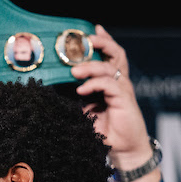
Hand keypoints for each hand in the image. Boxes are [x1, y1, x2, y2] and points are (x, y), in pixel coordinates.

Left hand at [70, 26, 151, 165]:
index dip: (103, 41)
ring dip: (91, 66)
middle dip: (102, 43)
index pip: (109, 56)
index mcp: (111, 82)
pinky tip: (81, 90)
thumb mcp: (87, 113)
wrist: (124, 150)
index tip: (90, 31)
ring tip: (74, 71)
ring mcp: (123, 90)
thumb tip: (56, 94)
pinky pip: (109, 84)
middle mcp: (120, 82)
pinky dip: (94, 84)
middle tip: (87, 39)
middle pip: (116, 53)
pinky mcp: (124, 100)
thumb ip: (77, 101)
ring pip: (110, 67)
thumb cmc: (106, 132)